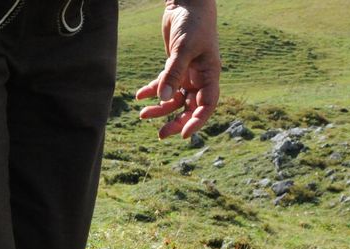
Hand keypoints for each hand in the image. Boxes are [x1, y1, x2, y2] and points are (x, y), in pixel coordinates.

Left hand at [136, 0, 221, 139]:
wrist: (187, 4)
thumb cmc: (193, 23)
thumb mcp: (184, 48)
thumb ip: (173, 72)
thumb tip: (164, 97)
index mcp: (210, 75)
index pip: (207, 105)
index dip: (197, 121)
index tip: (183, 134)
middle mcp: (199, 77)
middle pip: (189, 107)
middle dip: (176, 121)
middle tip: (161, 134)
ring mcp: (187, 72)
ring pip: (174, 98)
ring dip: (160, 108)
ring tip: (143, 115)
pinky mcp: (174, 66)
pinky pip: (163, 84)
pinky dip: (151, 90)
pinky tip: (139, 96)